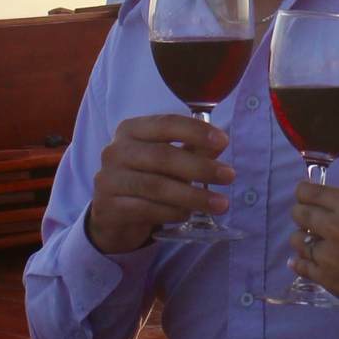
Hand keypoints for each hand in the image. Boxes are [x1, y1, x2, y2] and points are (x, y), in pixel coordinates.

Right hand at [84, 115, 234, 256]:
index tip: (223, 141)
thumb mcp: (167, 159)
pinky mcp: (109, 208)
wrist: (112, 214)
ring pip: (156, 186)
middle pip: (162, 156)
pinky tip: (189, 214)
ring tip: (220, 203)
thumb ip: (191, 149)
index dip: (196, 131)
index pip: (166, 124)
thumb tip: (220, 144)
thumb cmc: (144, 177)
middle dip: (200, 167)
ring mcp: (109, 179)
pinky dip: (172, 212)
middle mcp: (116, 151)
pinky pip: (147, 209)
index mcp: (131, 129)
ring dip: (193, 196)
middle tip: (229, 176)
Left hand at [291, 181, 338, 326]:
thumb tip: (326, 212)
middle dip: (303, 216)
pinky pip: (302, 266)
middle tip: (312, 224)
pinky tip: (308, 262)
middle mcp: (334, 225)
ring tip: (316, 245)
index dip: (304, 195)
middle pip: (298, 214)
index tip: (306, 199)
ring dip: (303, 241)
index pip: (307, 192)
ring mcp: (328, 253)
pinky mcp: (327, 278)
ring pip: (297, 241)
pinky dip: (302, 263)